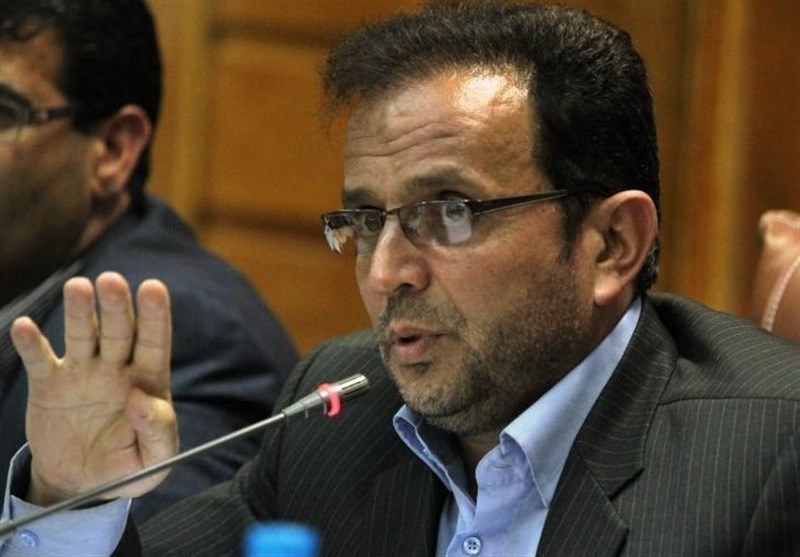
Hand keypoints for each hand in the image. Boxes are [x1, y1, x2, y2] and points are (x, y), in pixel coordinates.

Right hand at [10, 272, 177, 505]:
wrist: (81, 482)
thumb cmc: (126, 466)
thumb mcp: (153, 461)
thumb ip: (158, 432)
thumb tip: (142, 399)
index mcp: (148, 382)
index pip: (154, 343)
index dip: (155, 316)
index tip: (153, 288)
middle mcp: (117, 368)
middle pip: (119, 331)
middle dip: (117, 306)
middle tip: (112, 281)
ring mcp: (82, 372)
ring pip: (83, 335)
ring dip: (80, 312)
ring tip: (78, 287)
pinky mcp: (49, 384)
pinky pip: (40, 360)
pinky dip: (31, 344)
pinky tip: (24, 327)